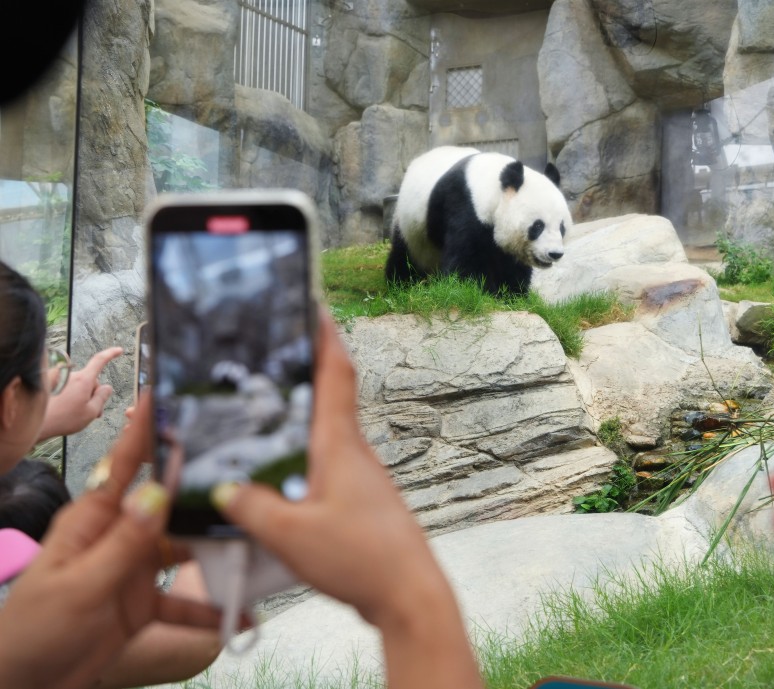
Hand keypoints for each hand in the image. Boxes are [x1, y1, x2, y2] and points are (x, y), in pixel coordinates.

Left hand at [0, 399, 220, 688]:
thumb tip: (157, 494)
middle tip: (248, 475)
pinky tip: (240, 614)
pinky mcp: (145, 603)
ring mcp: (134, 569)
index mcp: (93, 520)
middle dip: (205, 491)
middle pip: (170, 504)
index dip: (147, 429)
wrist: (23, 686)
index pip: (125, 464)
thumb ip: (123, 544)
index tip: (170, 396)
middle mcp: (119, 536)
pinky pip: (186, 602)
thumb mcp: (79, 586)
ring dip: (218, 552)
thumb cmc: (32, 631)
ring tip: (255, 546)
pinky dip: (211, 608)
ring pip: (186, 550)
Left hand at [37, 346, 122, 439]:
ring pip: (76, 384)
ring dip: (79, 396)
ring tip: (75, 413)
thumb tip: (107, 388)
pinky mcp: (48, 384)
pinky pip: (64, 386)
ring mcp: (58, 378)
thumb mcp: (91, 412)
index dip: (111, 354)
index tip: (119, 350)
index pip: (100, 361)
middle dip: (93, 393)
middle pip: (89, 380)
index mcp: (83, 380)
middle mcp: (70, 375)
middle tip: (92, 411)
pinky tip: (63, 409)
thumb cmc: (62, 419)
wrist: (33, 423)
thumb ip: (102, 397)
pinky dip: (67, 395)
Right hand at [212, 308, 483, 688]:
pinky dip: (301, 457)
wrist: (409, 595)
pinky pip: (325, 465)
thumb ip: (250, 508)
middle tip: (266, 356)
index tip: (312, 304)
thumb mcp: (290, 535)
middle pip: (329, 397)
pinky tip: (276, 476)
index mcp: (340, 444)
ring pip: (325, 434)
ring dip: (298, 418)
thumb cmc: (360, 558)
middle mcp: (353, 451)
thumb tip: (224, 489)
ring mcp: (360, 476)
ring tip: (259, 413)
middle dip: (302, 371)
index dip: (324, 335)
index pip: (336, 373)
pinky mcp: (360, 500)